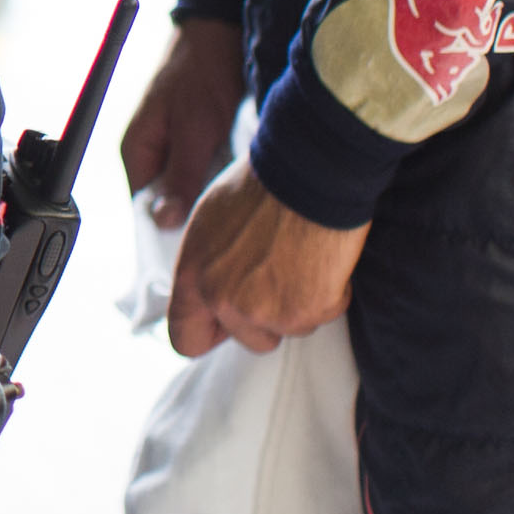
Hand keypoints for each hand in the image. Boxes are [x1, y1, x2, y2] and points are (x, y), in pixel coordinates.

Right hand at [121, 16, 244, 227]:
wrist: (222, 34)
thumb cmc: (202, 72)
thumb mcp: (194, 127)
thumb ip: (180, 175)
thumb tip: (163, 222)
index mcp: (136, 151)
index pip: (144, 210)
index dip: (168, 234)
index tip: (197, 255)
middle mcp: (151, 154)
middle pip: (167, 204)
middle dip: (194, 220)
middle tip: (226, 240)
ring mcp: (174, 150)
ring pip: (189, 192)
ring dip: (211, 201)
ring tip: (238, 218)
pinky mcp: (196, 145)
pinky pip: (204, 177)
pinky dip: (221, 184)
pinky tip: (242, 192)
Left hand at [166, 162, 366, 356]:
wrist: (305, 174)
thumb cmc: (260, 187)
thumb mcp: (209, 222)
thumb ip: (207, 266)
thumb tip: (211, 292)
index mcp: (194, 276)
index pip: (185, 337)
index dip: (209, 334)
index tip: (224, 328)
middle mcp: (224, 300)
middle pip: (250, 339)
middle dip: (268, 318)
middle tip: (281, 276)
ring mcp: (266, 311)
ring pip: (290, 328)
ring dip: (300, 303)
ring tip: (301, 257)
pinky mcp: (306, 311)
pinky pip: (322, 314)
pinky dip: (329, 293)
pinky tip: (322, 258)